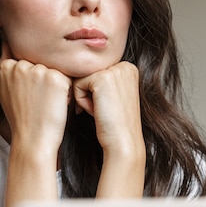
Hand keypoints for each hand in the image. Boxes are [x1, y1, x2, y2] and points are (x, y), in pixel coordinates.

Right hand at [0, 42, 71, 152]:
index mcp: (6, 67)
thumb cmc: (21, 118)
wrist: (33, 139)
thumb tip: (6, 41)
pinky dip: (67, 91)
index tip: (32, 92)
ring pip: (56, 68)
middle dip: (45, 78)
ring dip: (57, 83)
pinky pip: (68, 77)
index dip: (33, 76)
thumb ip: (8, 67)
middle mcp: (21, 65)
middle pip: (42, 62)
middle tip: (40, 100)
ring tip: (48, 102)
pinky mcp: (56, 78)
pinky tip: (58, 103)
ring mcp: (38, 70)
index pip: (26, 58)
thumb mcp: (5, 90)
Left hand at [73, 61, 145, 197]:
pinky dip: (81, 101)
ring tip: (100, 111)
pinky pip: (77, 85)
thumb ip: (104, 80)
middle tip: (103, 110)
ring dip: (85, 98)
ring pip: (81, 78)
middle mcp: (124, 65)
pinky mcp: (101, 78)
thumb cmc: (116, 124)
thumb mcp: (114, 95)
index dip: (96, 92)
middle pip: (89, 73)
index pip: (97, 72)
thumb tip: (79, 71)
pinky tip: (95, 112)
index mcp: (128, 68)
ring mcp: (114, 70)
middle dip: (89, 94)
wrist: (123, 142)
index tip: (107, 106)